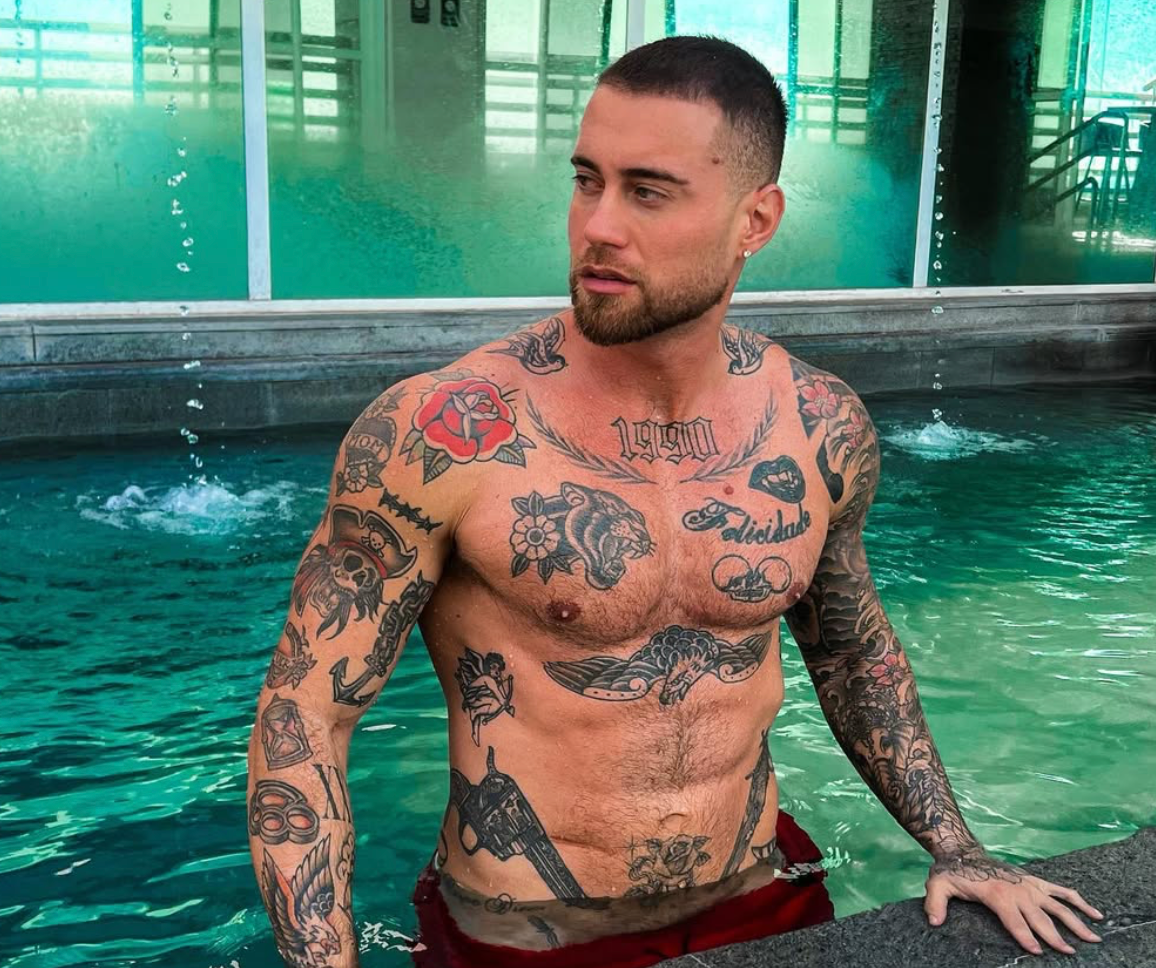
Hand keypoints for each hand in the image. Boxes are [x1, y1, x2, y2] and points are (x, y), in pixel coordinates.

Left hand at [924, 850, 1104, 955]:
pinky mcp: (1035, 881)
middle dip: (1054, 936)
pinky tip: (1096, 913)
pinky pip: (1062, 890)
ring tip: (1094, 937)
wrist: (963, 852)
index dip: (1025, 936)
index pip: (1014, 920)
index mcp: (998, 896)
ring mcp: (1029, 885)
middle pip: (1040, 918)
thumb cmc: (952, 872)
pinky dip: (1079, 901)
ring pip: (1058, 905)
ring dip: (1076, 921)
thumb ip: (935, 903)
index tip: (1039, 951)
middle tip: (1070, 952)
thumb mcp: (938, 885)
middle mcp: (1018, 891)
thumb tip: (934, 921)